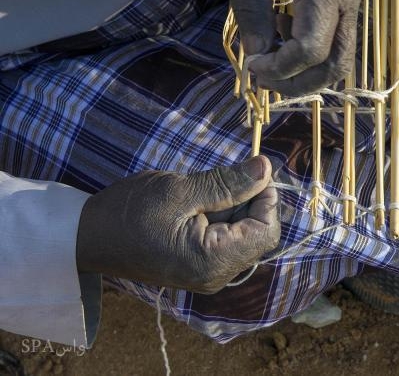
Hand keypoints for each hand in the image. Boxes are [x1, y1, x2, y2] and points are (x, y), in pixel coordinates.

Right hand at [76, 156, 279, 293]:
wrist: (87, 237)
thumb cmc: (128, 213)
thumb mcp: (181, 190)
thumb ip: (228, 182)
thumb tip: (266, 168)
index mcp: (213, 262)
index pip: (267, 230)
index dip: (265, 198)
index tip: (248, 172)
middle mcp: (216, 276)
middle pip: (258, 233)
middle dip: (247, 201)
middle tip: (216, 181)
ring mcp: (208, 274)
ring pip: (243, 233)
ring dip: (232, 207)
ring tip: (199, 195)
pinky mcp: (200, 267)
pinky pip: (226, 239)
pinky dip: (220, 217)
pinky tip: (196, 206)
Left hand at [223, 0, 361, 95]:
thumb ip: (250, 9)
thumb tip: (256, 55)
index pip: (311, 49)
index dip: (280, 69)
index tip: (251, 66)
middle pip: (336, 65)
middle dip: (299, 84)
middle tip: (262, 79)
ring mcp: (350, 2)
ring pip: (341, 60)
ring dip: (307, 74)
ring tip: (271, 60)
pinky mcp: (346, 2)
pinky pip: (338, 43)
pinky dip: (312, 55)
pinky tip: (283, 33)